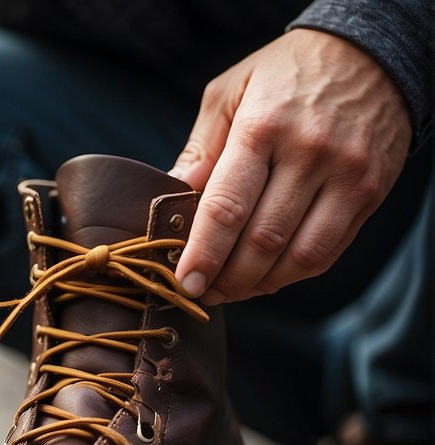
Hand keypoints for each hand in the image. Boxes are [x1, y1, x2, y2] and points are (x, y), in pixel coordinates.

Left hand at [169, 29, 410, 303]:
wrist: (371, 53)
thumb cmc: (284, 75)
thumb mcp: (230, 93)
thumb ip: (201, 148)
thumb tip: (171, 197)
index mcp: (264, 127)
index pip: (228, 207)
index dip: (203, 253)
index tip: (183, 281)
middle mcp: (310, 153)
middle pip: (262, 239)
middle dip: (225, 278)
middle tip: (200, 293)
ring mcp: (346, 175)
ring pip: (297, 255)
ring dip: (258, 285)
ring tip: (228, 292)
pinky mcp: (370, 192)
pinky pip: (327, 251)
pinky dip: (291, 275)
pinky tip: (265, 278)